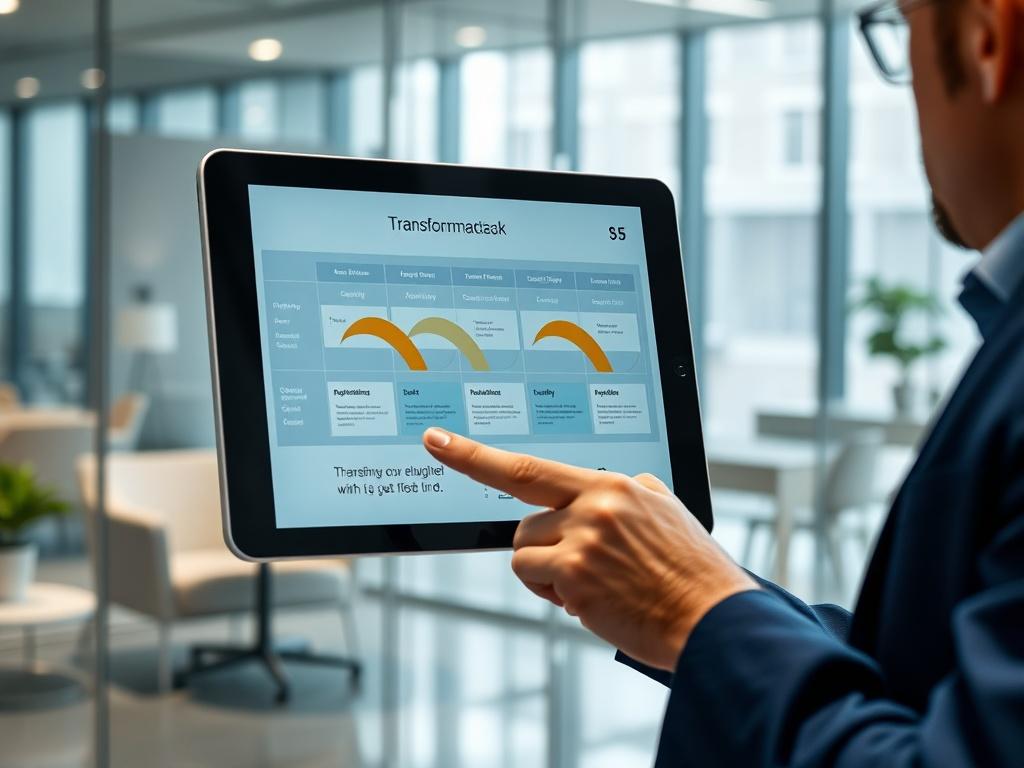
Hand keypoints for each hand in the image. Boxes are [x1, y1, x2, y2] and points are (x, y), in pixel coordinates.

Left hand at [422, 428, 757, 670]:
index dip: (475, 455)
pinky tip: (594, 600)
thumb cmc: (691, 571)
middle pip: (524, 521)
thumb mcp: (665, 512)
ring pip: (524, 553)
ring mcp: (581, 542)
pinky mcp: (575, 579)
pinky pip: (536, 580)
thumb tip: (603, 487)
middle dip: (543, 545)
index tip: (437, 441)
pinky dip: (555, 593)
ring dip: (548, 573)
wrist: (714, 618)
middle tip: (582, 563)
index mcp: (612, 485)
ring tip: (595, 583)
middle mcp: (592, 507)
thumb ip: (627, 492)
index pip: (528, 466)